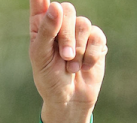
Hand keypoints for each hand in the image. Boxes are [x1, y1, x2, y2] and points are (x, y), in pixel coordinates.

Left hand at [29, 0, 106, 122]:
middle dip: (67, 35)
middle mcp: (60, 24)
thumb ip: (46, 31)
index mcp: (40, 27)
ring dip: (78, 49)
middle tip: (65, 56)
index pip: (40, 5)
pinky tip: (83, 67)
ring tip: (71, 67)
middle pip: (67, 10)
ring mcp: (79, 31)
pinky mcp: (95, 40)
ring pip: (84, 23)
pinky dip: (90, 55)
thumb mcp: (41, 57)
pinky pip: (97, 37)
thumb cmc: (49, 79)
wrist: (69, 99)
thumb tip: (55, 6)